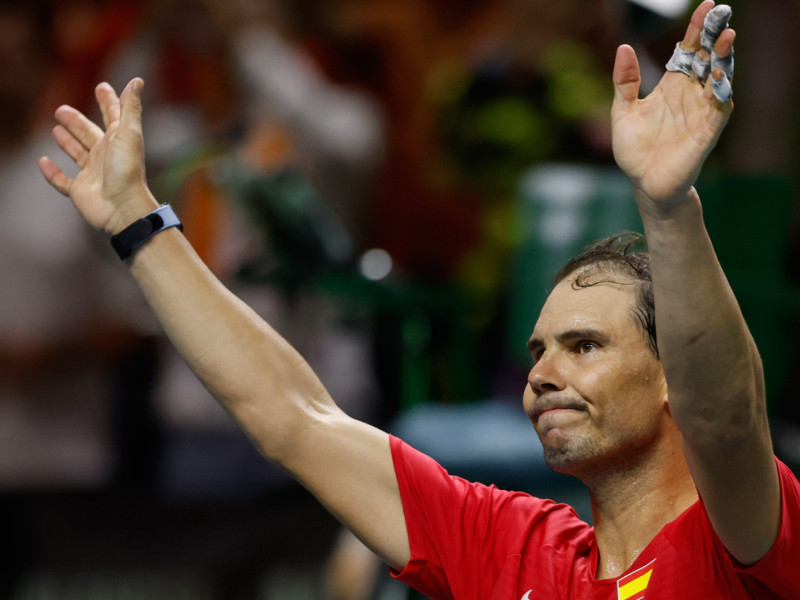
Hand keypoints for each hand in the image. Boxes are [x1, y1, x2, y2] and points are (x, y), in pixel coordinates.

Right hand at [39, 78, 157, 234]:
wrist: (122, 207)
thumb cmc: (127, 170)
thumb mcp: (128, 133)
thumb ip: (130, 107)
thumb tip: (136, 80)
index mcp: (118, 141)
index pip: (113, 116)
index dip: (108, 101)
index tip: (101, 86)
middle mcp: (105, 156)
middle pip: (89, 134)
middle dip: (77, 122)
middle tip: (62, 110)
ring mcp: (92, 174)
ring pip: (77, 154)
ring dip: (67, 142)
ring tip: (55, 130)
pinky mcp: (80, 191)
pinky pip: (62, 181)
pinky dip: (52, 173)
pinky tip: (43, 162)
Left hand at [611, 1, 734, 208]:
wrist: (643, 183)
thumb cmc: (635, 150)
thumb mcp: (623, 111)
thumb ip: (624, 82)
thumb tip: (624, 47)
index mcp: (671, 87)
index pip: (687, 51)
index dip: (696, 30)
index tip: (705, 6)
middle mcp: (690, 95)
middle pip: (706, 59)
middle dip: (714, 37)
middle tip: (721, 14)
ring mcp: (700, 112)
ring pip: (718, 79)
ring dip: (723, 59)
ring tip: (725, 38)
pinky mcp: (706, 132)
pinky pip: (718, 108)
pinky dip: (720, 91)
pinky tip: (718, 75)